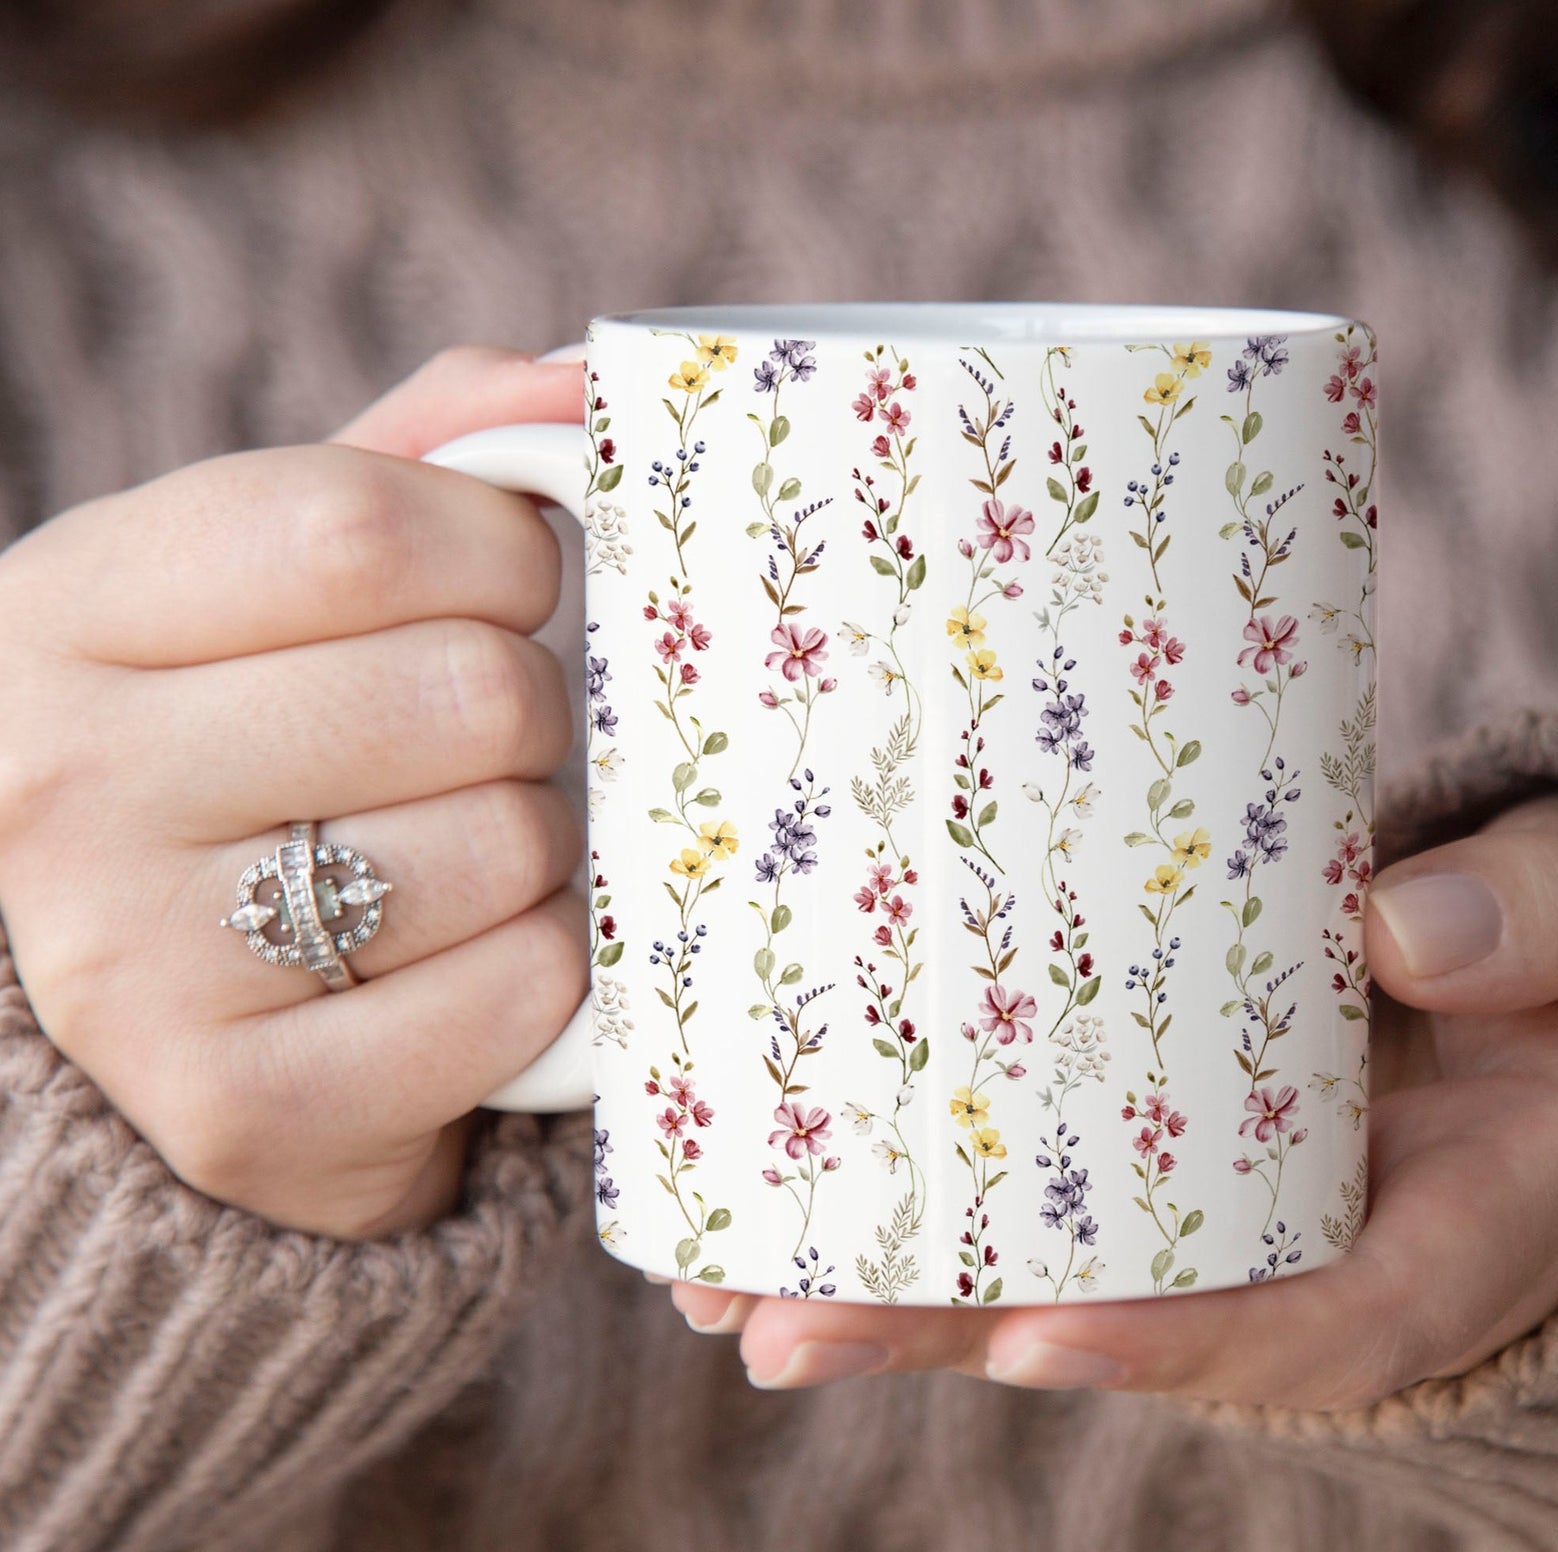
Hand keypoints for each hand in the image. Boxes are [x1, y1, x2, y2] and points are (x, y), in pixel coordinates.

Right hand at [0, 347, 586, 1237]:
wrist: (190, 1013)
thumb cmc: (267, 747)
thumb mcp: (289, 580)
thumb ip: (423, 456)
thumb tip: (579, 380)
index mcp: (62, 609)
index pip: (355, 529)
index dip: (502, 551)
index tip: (515, 586)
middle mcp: (59, 783)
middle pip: (460, 690)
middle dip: (528, 711)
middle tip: (483, 743)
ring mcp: (133, 966)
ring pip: (505, 844)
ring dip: (540, 845)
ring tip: (466, 853)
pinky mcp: (241, 1111)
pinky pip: (520, 992)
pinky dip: (550, 969)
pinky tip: (475, 959)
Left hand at [665, 791, 1557, 1402]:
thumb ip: (1552, 919)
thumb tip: (1403, 929)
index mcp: (1452, 1227)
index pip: (1316, 1318)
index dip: (1178, 1340)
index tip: (1036, 1337)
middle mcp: (1318, 1247)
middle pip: (1132, 1318)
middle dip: (957, 1338)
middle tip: (781, 1332)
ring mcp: (1238, 1207)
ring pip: (1060, 1273)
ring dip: (896, 1296)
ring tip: (726, 1292)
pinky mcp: (1181, 1147)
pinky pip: (1051, 1194)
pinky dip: (929, 1205)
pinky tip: (790, 1192)